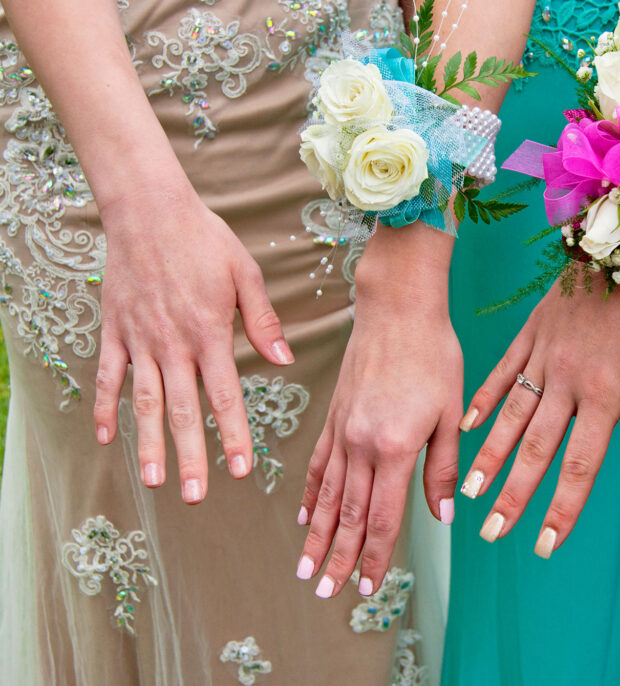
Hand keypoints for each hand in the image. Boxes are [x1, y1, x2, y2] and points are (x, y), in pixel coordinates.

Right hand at [94, 186, 292, 503]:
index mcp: (210, 332)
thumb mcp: (244, 273)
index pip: (226, 395)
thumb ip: (263, 320)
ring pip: (145, 401)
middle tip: (195, 497)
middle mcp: (173, 343)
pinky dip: (104, 406)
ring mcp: (139, 339)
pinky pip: (107, 375)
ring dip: (148, 443)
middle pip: (183, 410)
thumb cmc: (204, 238)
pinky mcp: (114, 330)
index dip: (233, 434)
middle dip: (189, 456)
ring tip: (151, 481)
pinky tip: (105, 437)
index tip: (241, 470)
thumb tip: (286, 359)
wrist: (148, 208)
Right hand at [295, 227, 461, 596]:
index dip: (376, 557)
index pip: (384, 517)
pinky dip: (310, 494)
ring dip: (317, 536)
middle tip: (326, 593)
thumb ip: (442, 468)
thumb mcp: (451, 413)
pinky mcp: (333, 414)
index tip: (368, 588)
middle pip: (349, 515)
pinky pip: (317, 463)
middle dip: (338, 558)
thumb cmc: (434, 354)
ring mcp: (341, 429)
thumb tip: (442, 517)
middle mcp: (360, 444)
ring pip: (327, 495)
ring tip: (305, 569)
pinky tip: (305, 516)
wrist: (398, 307)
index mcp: (394, 446)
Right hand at [460, 260, 619, 557]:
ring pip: (510, 417)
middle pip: (535, 450)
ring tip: (469, 494)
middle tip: (493, 533)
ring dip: (488, 459)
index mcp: (607, 392)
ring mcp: (543, 355)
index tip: (544, 543)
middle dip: (514, 497)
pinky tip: (463, 426)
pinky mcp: (530, 333)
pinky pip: (501, 372)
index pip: (580, 464)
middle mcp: (567, 381)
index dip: (562, 508)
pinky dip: (482, 400)